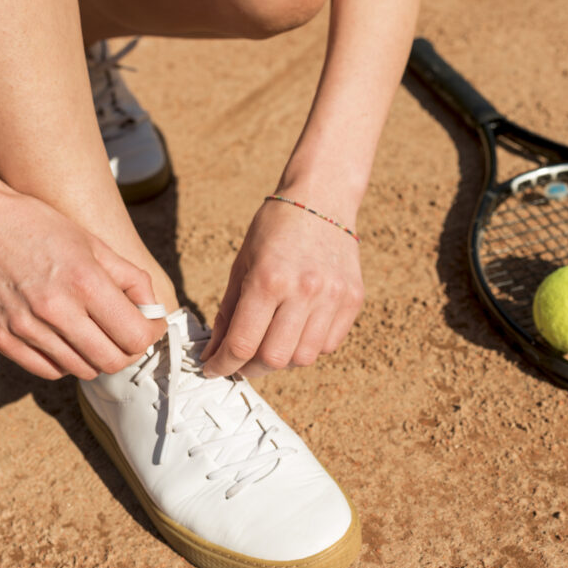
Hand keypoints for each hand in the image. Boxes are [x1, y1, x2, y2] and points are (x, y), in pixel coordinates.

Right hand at [0, 187, 164, 379]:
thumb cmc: (39, 226)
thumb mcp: (94, 244)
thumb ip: (131, 280)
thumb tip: (153, 312)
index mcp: (85, 282)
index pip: (136, 336)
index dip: (151, 334)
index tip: (150, 325)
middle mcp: (55, 310)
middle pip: (113, 362)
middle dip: (129, 351)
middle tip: (126, 334)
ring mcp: (25, 328)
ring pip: (83, 370)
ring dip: (98, 357)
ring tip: (96, 333)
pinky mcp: (1, 339)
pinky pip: (49, 371)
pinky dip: (67, 361)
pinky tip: (67, 339)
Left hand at [201, 194, 363, 377]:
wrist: (322, 199)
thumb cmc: (275, 229)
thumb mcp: (242, 264)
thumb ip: (229, 311)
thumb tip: (216, 352)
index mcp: (268, 280)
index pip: (242, 343)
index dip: (223, 365)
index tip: (214, 369)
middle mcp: (304, 291)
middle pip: (273, 359)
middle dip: (251, 368)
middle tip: (241, 361)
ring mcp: (333, 297)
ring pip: (303, 358)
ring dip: (282, 360)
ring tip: (271, 344)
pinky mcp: (353, 300)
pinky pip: (328, 344)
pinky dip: (309, 346)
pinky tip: (297, 331)